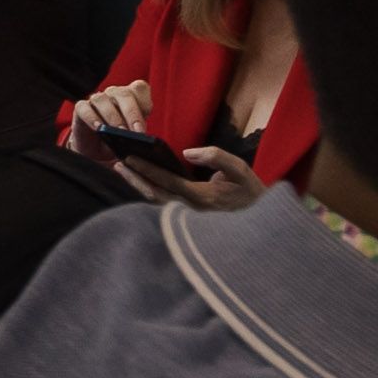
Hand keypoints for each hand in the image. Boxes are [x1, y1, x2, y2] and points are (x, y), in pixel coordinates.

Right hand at [67, 81, 153, 159]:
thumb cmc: (119, 140)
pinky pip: (84, 108)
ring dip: (112, 117)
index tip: (146, 120)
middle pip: (124, 95)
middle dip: (131, 114)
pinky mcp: (81, 108)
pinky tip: (98, 129)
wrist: (98, 150)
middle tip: (136, 133)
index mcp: (132, 96)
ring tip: (118, 133)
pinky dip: (91, 118)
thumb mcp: (132, 138)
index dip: (144, 102)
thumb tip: (141, 138)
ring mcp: (97, 99)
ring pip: (103, 100)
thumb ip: (137, 134)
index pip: (140, 89)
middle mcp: (114, 94)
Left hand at [120, 146, 261, 208]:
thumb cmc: (249, 192)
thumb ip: (215, 157)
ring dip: (138, 186)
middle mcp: (190, 212)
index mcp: (201, 198)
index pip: (167, 182)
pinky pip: (162, 206)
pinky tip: (139, 181)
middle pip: (154, 195)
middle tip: (117, 164)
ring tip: (123, 170)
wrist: (260, 225)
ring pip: (155, 203)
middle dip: (135, 179)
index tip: (129, 158)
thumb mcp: (240, 170)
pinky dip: (147, 193)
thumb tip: (186, 152)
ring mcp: (187, 219)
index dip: (147, 169)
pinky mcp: (186, 220)